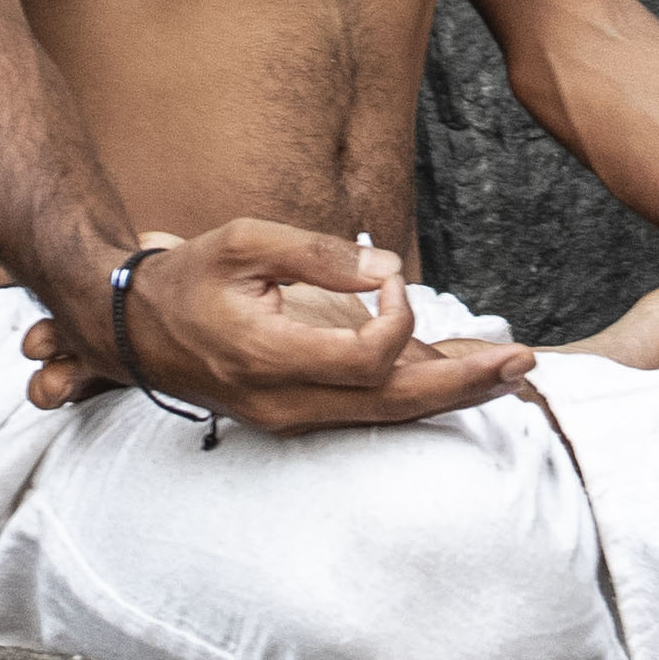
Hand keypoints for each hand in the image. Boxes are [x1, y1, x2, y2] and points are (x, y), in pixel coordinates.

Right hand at [27, 221, 535, 437]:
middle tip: (524, 363)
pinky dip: (420, 398)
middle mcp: (286, 402)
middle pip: (393, 404)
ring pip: (387, 416)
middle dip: (463, 384)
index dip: (396, 313)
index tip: (384, 274)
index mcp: (270, 358)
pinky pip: (370, 412)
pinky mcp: (299, 415)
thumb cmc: (188, 277)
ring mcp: (293, 417)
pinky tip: (464, 382)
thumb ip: (317, 253)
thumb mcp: (243, 241)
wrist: (134, 331)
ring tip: (513, 377)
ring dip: (452, 396)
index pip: (367, 356)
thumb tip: (388, 269)